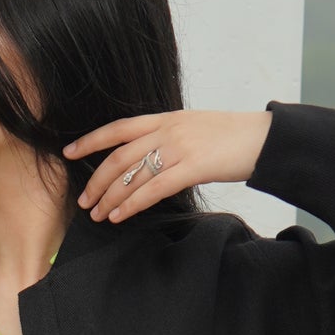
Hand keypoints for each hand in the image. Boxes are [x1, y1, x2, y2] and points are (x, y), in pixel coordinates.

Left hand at [64, 109, 271, 220]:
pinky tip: (120, 216)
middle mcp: (167, 130)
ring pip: (132, 175)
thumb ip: (168, 137)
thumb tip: (148, 157)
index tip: (69, 152)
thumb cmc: (231, 136)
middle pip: (119, 157)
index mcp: (165, 118)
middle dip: (97, 181)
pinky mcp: (192, 167)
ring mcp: (179, 148)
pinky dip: (132, 204)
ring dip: (110, 198)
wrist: (265, 137)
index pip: (118, 128)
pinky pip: (153, 189)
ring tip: (98, 214)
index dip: (90, 140)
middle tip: (84, 201)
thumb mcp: (194, 127)